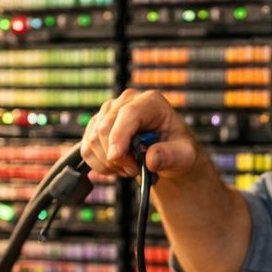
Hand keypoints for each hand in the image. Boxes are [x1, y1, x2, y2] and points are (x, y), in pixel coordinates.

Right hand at [80, 90, 199, 179]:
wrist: (169, 154)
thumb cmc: (178, 149)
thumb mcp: (185, 155)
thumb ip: (171, 156)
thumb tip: (151, 159)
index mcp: (150, 102)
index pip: (127, 114)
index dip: (119, 136)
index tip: (116, 157)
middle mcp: (126, 102)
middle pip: (104, 128)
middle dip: (116, 156)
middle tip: (134, 169)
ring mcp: (108, 113)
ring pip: (92, 140)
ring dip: (109, 162)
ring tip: (129, 167)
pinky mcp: (96, 127)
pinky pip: (86, 149)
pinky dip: (99, 164)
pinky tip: (117, 166)